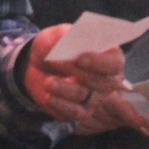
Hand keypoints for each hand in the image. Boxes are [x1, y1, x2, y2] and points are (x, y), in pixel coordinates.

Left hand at [21, 25, 145, 131]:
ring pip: (86, 97)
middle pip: (104, 83)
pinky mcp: (80, 111)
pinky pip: (76, 114)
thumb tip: (77, 40)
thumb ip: (68, 35)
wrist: (34, 64)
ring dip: (65, 89)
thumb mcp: (57, 34)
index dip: (99, 62)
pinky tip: (48, 96)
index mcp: (107, 56)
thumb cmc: (53, 46)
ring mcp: (95, 97)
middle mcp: (106, 79)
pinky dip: (61, 105)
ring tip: (48, 82)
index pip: (115, 63)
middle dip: (79, 74)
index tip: (78, 58)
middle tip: (55, 63)